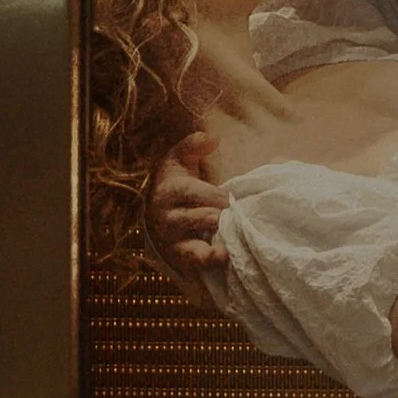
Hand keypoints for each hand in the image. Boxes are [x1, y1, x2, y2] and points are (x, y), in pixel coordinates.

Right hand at [147, 132, 228, 276]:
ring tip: (237, 234)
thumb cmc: (175, 183)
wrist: (156, 215)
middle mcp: (168, 218)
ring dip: (222, 238)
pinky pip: (199, 260)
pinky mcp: (181, 257)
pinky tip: (227, 254)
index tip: (234, 198)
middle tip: (242, 215)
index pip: (196, 193)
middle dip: (226, 217)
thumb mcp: (179, 159)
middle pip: (204, 218)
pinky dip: (214, 259)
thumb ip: (193, 145)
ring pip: (201, 242)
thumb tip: (213, 137)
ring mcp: (174, 240)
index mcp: (170, 191)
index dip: (218, 196)